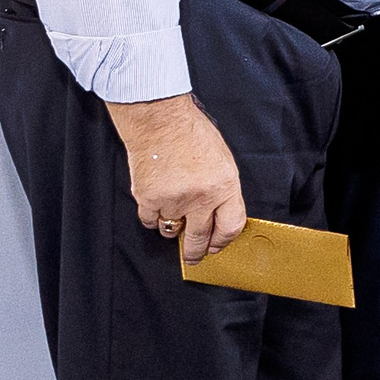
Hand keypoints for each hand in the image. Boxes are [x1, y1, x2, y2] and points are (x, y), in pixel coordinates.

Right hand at [105, 94, 244, 265]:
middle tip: (194, 257)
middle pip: (200, 238)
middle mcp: (201, 197)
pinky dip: (153, 218)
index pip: (231, 226)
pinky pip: (150, 221)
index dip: (223, 241)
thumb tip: (218, 216)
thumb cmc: (193, 135)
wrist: (161, 122)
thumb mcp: (223, 161)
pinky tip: (157, 207)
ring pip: (172, 230)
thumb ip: (222, 190)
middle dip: (197, 252)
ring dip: (173, 229)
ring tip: (174, 220)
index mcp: (225, 186)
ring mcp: (174, 200)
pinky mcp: (149, 199)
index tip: (217, 246)